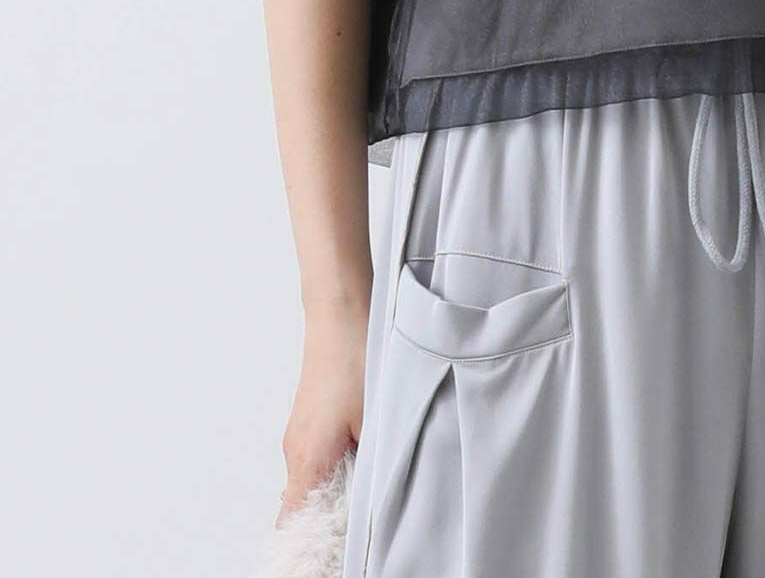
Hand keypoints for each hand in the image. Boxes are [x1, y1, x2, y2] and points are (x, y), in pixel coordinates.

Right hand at [276, 300, 368, 527]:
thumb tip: (375, 504)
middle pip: (304, 507)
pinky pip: (320, 458)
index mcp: (307, 460)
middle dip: (328, 523)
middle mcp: (296, 451)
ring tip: (366, 495)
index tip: (326, 558)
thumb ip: (370, 469)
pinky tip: (366, 457)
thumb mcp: (374, 421)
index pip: (292, 525)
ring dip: (337, 492)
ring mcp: (302, 434)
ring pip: (315, 481)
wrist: (342, 310)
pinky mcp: (312, 419)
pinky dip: (338, 468)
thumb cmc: (356, 357)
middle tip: (357, 533)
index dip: (308, 547)